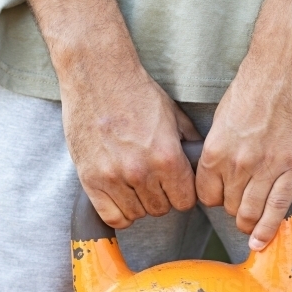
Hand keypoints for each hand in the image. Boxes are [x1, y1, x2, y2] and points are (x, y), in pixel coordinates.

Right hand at [61, 54, 201, 228]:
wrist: (98, 75)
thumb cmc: (136, 91)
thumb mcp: (173, 115)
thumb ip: (189, 143)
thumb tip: (201, 164)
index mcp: (167, 157)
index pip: (185, 201)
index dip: (182, 194)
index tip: (175, 185)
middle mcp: (141, 171)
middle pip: (161, 209)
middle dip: (161, 197)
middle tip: (153, 181)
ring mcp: (113, 177)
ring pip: (136, 214)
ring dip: (138, 203)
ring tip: (135, 184)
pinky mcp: (90, 179)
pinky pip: (111, 216)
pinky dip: (118, 211)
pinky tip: (120, 197)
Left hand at [196, 35, 291, 249]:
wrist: (289, 61)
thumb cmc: (256, 82)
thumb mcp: (223, 117)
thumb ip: (219, 148)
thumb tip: (217, 173)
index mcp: (215, 149)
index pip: (206, 196)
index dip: (214, 200)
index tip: (223, 198)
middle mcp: (238, 163)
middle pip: (228, 207)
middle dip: (233, 211)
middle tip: (241, 209)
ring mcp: (268, 167)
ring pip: (251, 213)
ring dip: (250, 223)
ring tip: (251, 227)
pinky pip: (278, 208)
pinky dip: (269, 229)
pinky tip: (262, 241)